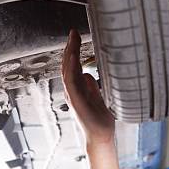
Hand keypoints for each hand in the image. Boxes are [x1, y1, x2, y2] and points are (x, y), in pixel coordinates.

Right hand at [61, 30, 114, 148]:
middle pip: (68, 65)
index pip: (72, 65)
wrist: (101, 136)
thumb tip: (88, 74)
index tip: (75, 36)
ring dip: (69, 54)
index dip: (72, 50)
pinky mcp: (77, 102)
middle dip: (70, 48)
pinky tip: (72, 58)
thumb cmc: (99, 119)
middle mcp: (73, 90)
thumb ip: (91, 86)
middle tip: (72, 32)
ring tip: (72, 40)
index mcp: (77, 88)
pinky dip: (71, 69)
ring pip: (67, 71)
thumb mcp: (97, 97)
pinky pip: (71, 83)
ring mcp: (73, 96)